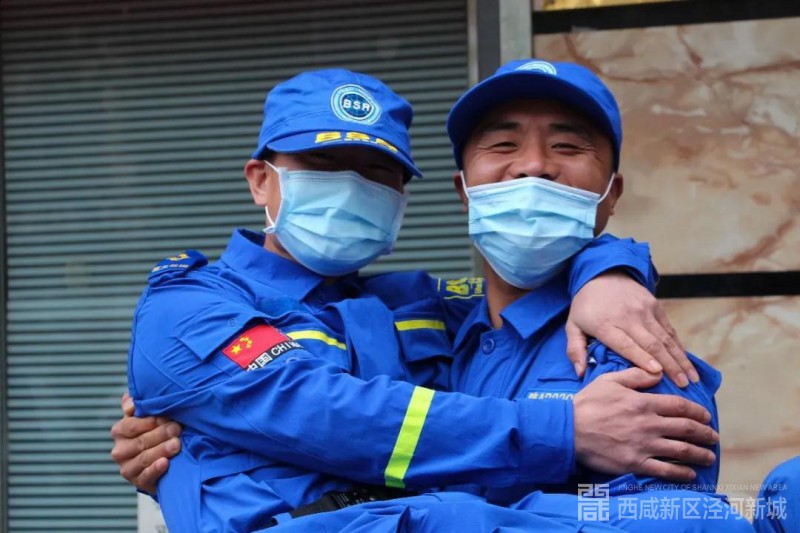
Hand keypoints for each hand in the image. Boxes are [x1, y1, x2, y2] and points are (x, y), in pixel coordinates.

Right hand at [110, 392, 181, 494]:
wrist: (162, 460)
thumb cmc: (154, 432)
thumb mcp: (147, 417)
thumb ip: (138, 407)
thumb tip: (129, 401)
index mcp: (120, 431)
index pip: (132, 425)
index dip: (150, 421)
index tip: (167, 417)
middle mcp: (120, 451)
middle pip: (140, 442)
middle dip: (161, 434)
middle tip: (177, 429)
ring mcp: (128, 468)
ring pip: (144, 458)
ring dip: (161, 450)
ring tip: (177, 444)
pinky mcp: (138, 482)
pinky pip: (146, 476)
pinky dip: (156, 469)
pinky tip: (166, 463)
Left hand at [566, 270, 698, 386]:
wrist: (602, 273)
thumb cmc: (586, 305)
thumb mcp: (572, 325)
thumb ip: (575, 349)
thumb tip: (580, 373)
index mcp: (606, 324)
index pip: (626, 344)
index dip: (642, 359)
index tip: (657, 374)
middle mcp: (628, 317)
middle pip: (652, 344)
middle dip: (669, 366)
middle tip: (683, 386)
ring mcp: (644, 310)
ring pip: (665, 338)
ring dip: (680, 359)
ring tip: (691, 378)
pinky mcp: (655, 306)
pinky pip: (668, 329)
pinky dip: (678, 346)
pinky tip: (687, 360)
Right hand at [573, 368, 717, 480]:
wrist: (568, 430)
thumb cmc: (587, 403)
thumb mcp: (609, 381)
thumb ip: (635, 375)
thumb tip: (657, 372)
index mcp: (644, 403)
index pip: (680, 406)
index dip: (697, 411)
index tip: (706, 416)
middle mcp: (649, 424)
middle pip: (687, 429)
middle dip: (705, 434)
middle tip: (714, 437)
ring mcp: (644, 445)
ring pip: (681, 450)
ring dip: (700, 454)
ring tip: (709, 457)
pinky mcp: (636, 463)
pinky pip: (665, 470)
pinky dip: (682, 472)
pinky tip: (691, 474)